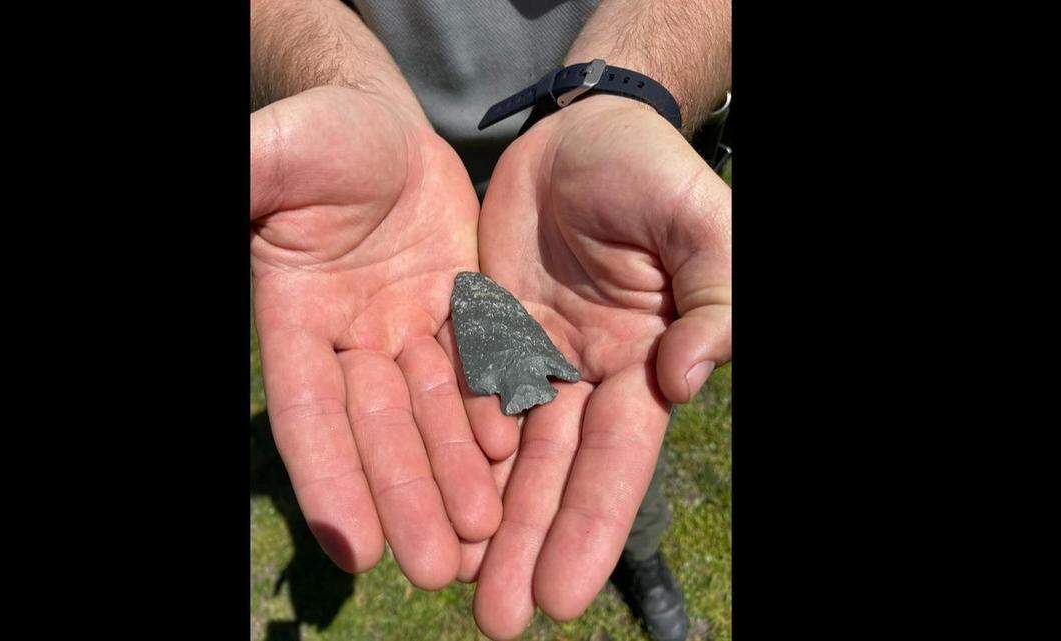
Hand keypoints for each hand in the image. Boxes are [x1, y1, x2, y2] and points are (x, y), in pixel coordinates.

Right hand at [250, 86, 502, 588]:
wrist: (379, 122)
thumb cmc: (319, 133)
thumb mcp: (278, 154)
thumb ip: (251, 184)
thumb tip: (234, 185)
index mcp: (296, 317)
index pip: (308, 413)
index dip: (329, 477)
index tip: (354, 547)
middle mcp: (352, 338)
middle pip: (381, 430)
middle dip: (409, 496)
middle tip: (442, 568)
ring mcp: (407, 328)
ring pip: (435, 411)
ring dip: (458, 472)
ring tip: (489, 532)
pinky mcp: (459, 309)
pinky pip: (481, 365)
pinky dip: (495, 411)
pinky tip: (518, 458)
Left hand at [468, 95, 730, 637]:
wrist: (582, 129)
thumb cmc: (651, 170)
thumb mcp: (702, 225)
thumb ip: (713, 298)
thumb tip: (686, 380)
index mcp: (643, 361)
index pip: (616, 460)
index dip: (590, 526)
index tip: (564, 598)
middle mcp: (588, 375)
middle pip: (554, 474)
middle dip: (531, 546)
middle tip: (498, 621)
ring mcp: (534, 356)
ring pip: (506, 449)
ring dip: (487, 515)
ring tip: (458, 582)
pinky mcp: (487, 330)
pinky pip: (464, 394)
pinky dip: (449, 446)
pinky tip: (428, 496)